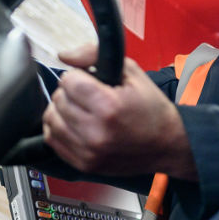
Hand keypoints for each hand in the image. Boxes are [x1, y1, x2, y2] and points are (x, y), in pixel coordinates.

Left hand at [43, 45, 197, 179]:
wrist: (167, 145)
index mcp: (109, 106)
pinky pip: (53, 140)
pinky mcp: (84, 164)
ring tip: (82, 110)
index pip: (69, 80)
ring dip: (62, 110)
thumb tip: (64, 55)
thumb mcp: (133, 73)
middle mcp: (95, 132)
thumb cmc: (152, 109)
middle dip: (71, 93)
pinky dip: (60, 128)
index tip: (91, 81)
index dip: (79, 76)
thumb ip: (95, 55)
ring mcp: (88, 152)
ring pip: (51, 119)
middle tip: (90, 96)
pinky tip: (76, 125)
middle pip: (58, 99)